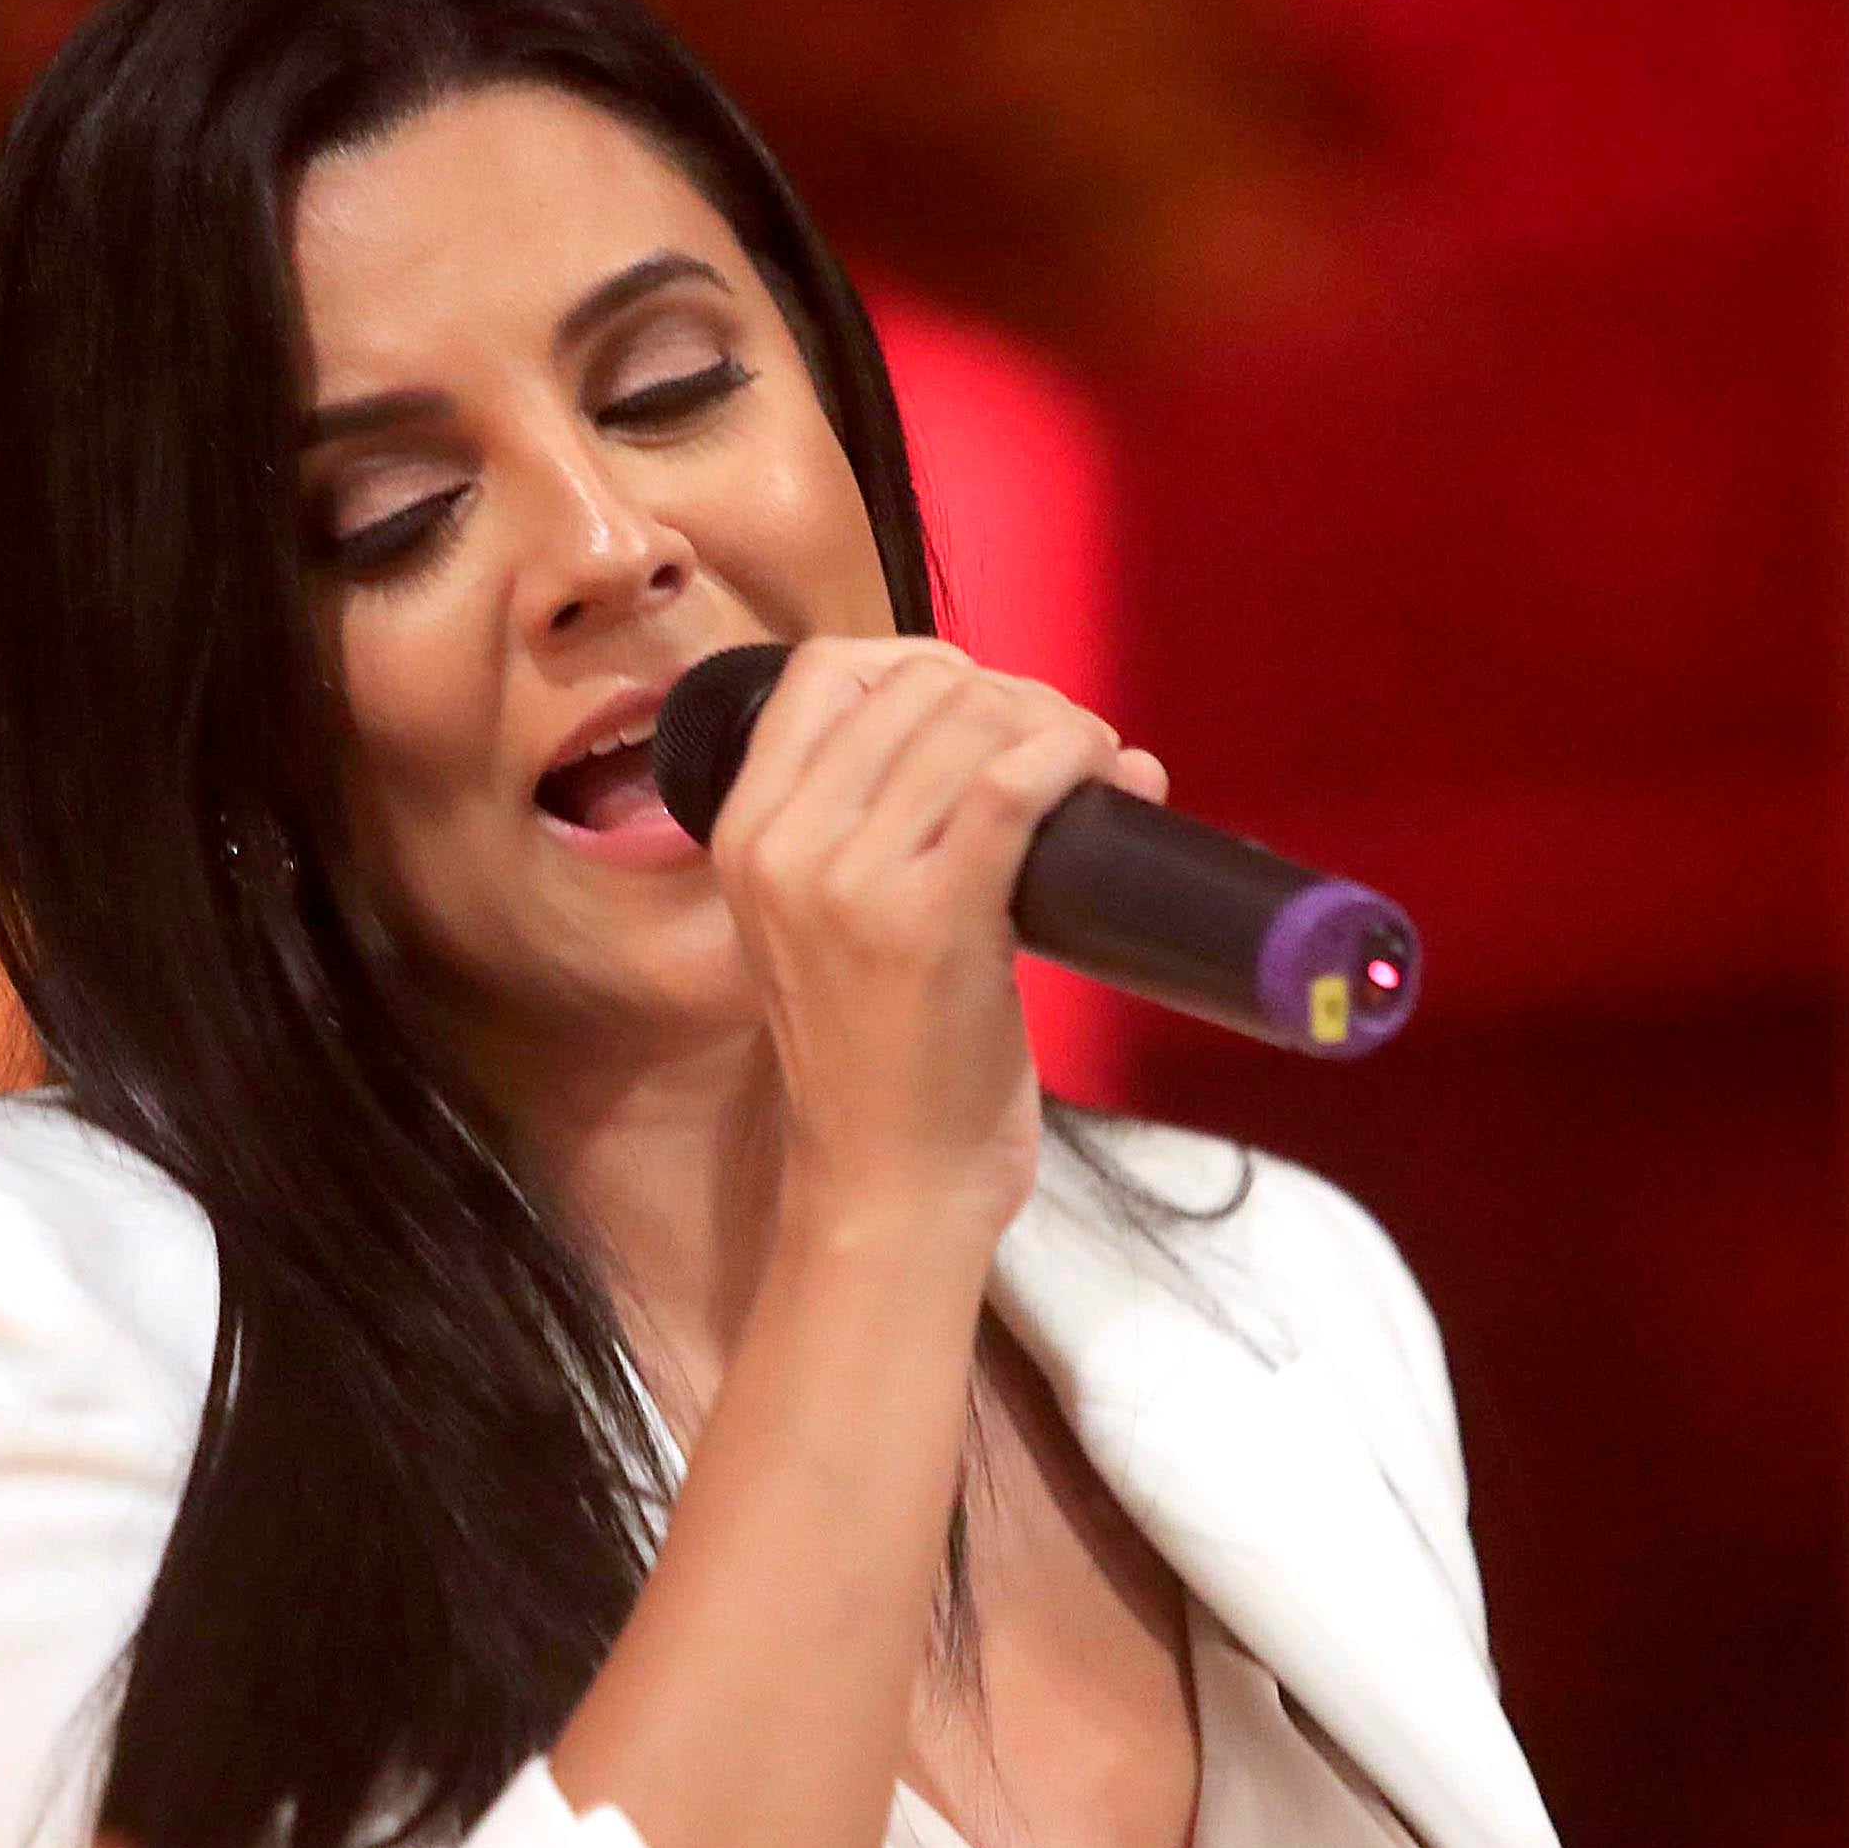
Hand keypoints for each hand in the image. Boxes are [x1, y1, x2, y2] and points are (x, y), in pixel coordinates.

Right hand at [701, 637, 1166, 1251]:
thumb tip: (1040, 728)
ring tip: (1095, 767)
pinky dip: (1073, 757)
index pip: (824, 672)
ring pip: (970, 722)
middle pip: (914, 685)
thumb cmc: (882, 1062)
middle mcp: (782, 845)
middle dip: (1011, 693)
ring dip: (1057, 723)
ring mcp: (848, 882)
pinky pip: (1012, 784)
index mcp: (741, 834)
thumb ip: (886, 827)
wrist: (889, 1184)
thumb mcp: (828, 926)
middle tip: (1066, 746)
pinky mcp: (929, 920)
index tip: (985, 706)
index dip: (921, 663)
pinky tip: (1107, 775)